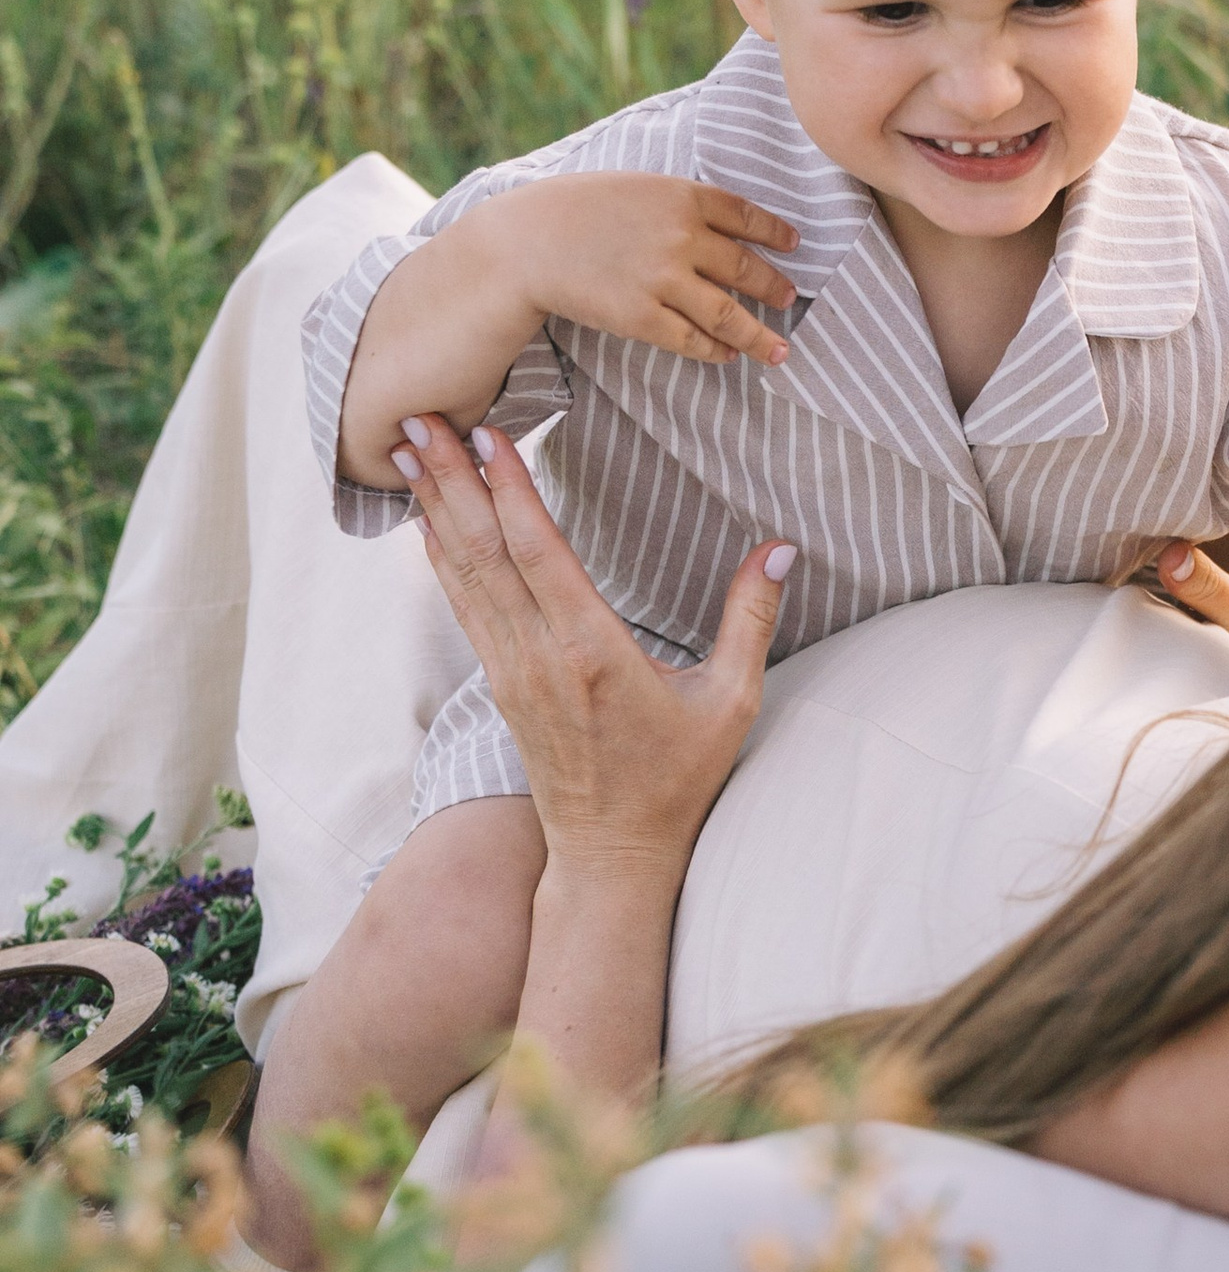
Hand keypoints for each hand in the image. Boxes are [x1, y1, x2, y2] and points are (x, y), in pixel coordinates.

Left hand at [393, 411, 793, 889]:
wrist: (612, 854)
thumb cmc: (678, 778)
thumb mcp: (731, 701)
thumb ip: (750, 619)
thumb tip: (779, 549)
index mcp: (592, 654)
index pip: (540, 554)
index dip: (510, 490)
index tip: (487, 435)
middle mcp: (538, 658)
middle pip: (483, 552)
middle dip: (448, 480)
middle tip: (417, 417)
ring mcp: (510, 672)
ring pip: (463, 574)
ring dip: (433, 507)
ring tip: (406, 450)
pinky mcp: (500, 684)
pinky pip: (465, 605)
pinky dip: (442, 554)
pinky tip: (427, 521)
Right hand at [470, 172, 801, 367]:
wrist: (524, 242)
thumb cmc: (574, 209)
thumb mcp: (634, 188)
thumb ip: (678, 203)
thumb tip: (721, 226)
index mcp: (682, 196)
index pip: (745, 216)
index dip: (775, 232)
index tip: (793, 245)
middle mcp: (682, 237)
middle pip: (746, 267)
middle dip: (774, 286)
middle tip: (790, 298)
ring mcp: (664, 279)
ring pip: (728, 314)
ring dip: (759, 335)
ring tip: (779, 350)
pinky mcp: (642, 317)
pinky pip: (692, 340)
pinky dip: (716, 350)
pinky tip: (728, 355)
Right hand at [1158, 456, 1228, 670]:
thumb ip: (1210, 587)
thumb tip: (1169, 553)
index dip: (1227, 438)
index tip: (1193, 415)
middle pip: (1221, 482)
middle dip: (1193, 461)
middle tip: (1151, 436)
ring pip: (1205, 508)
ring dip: (1180, 493)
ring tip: (1138, 465)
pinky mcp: (1219, 574)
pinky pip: (1192, 537)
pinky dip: (1171, 525)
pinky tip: (1141, 516)